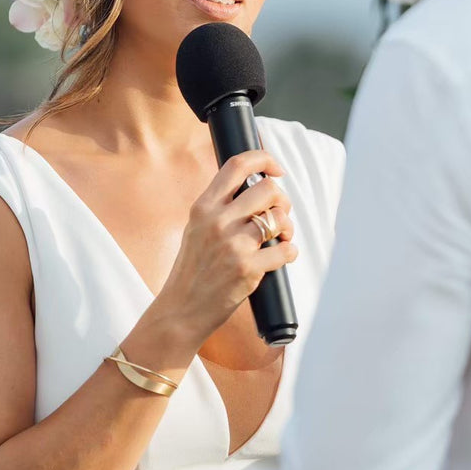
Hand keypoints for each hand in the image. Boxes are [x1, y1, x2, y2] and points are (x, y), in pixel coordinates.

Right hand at [156, 150, 297, 345]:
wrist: (181, 310)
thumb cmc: (192, 270)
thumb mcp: (196, 228)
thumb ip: (219, 207)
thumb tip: (255, 187)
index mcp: (203, 206)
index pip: (236, 165)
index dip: (263, 159)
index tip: (275, 169)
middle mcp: (217, 221)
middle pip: (268, 189)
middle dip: (282, 199)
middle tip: (280, 213)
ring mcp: (233, 244)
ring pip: (279, 217)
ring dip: (288, 226)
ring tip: (281, 237)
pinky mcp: (247, 268)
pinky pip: (285, 250)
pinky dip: (290, 252)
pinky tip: (281, 256)